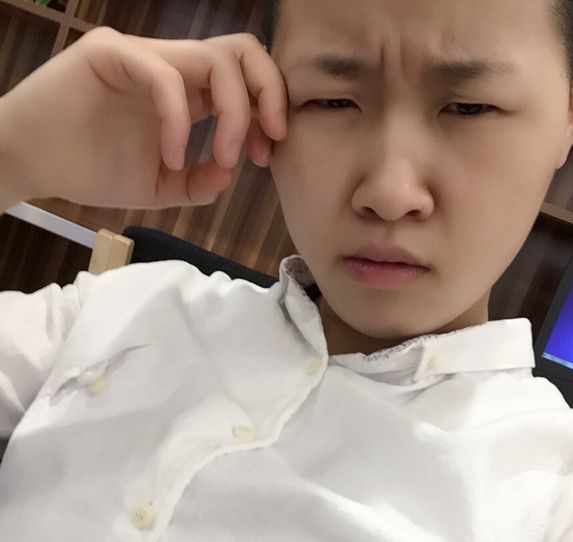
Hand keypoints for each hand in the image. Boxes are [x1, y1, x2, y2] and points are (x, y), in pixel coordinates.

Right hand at [0, 27, 287, 208]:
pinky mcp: (111, 53)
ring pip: (213, 59)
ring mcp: (142, 56)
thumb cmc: (92, 170)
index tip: (266, 154)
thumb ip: (197, 182)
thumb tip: (230, 174)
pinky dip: (180, 121)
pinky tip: (172, 156)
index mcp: (187, 94)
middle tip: (264, 145)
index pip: (245, 78)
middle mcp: (171, 68)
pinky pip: (165, 77)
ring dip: (233, 113)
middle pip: (242, 52)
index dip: (268, 110)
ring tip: (223, 157)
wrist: (33, 164)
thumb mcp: (159, 187)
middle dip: (269, 95)